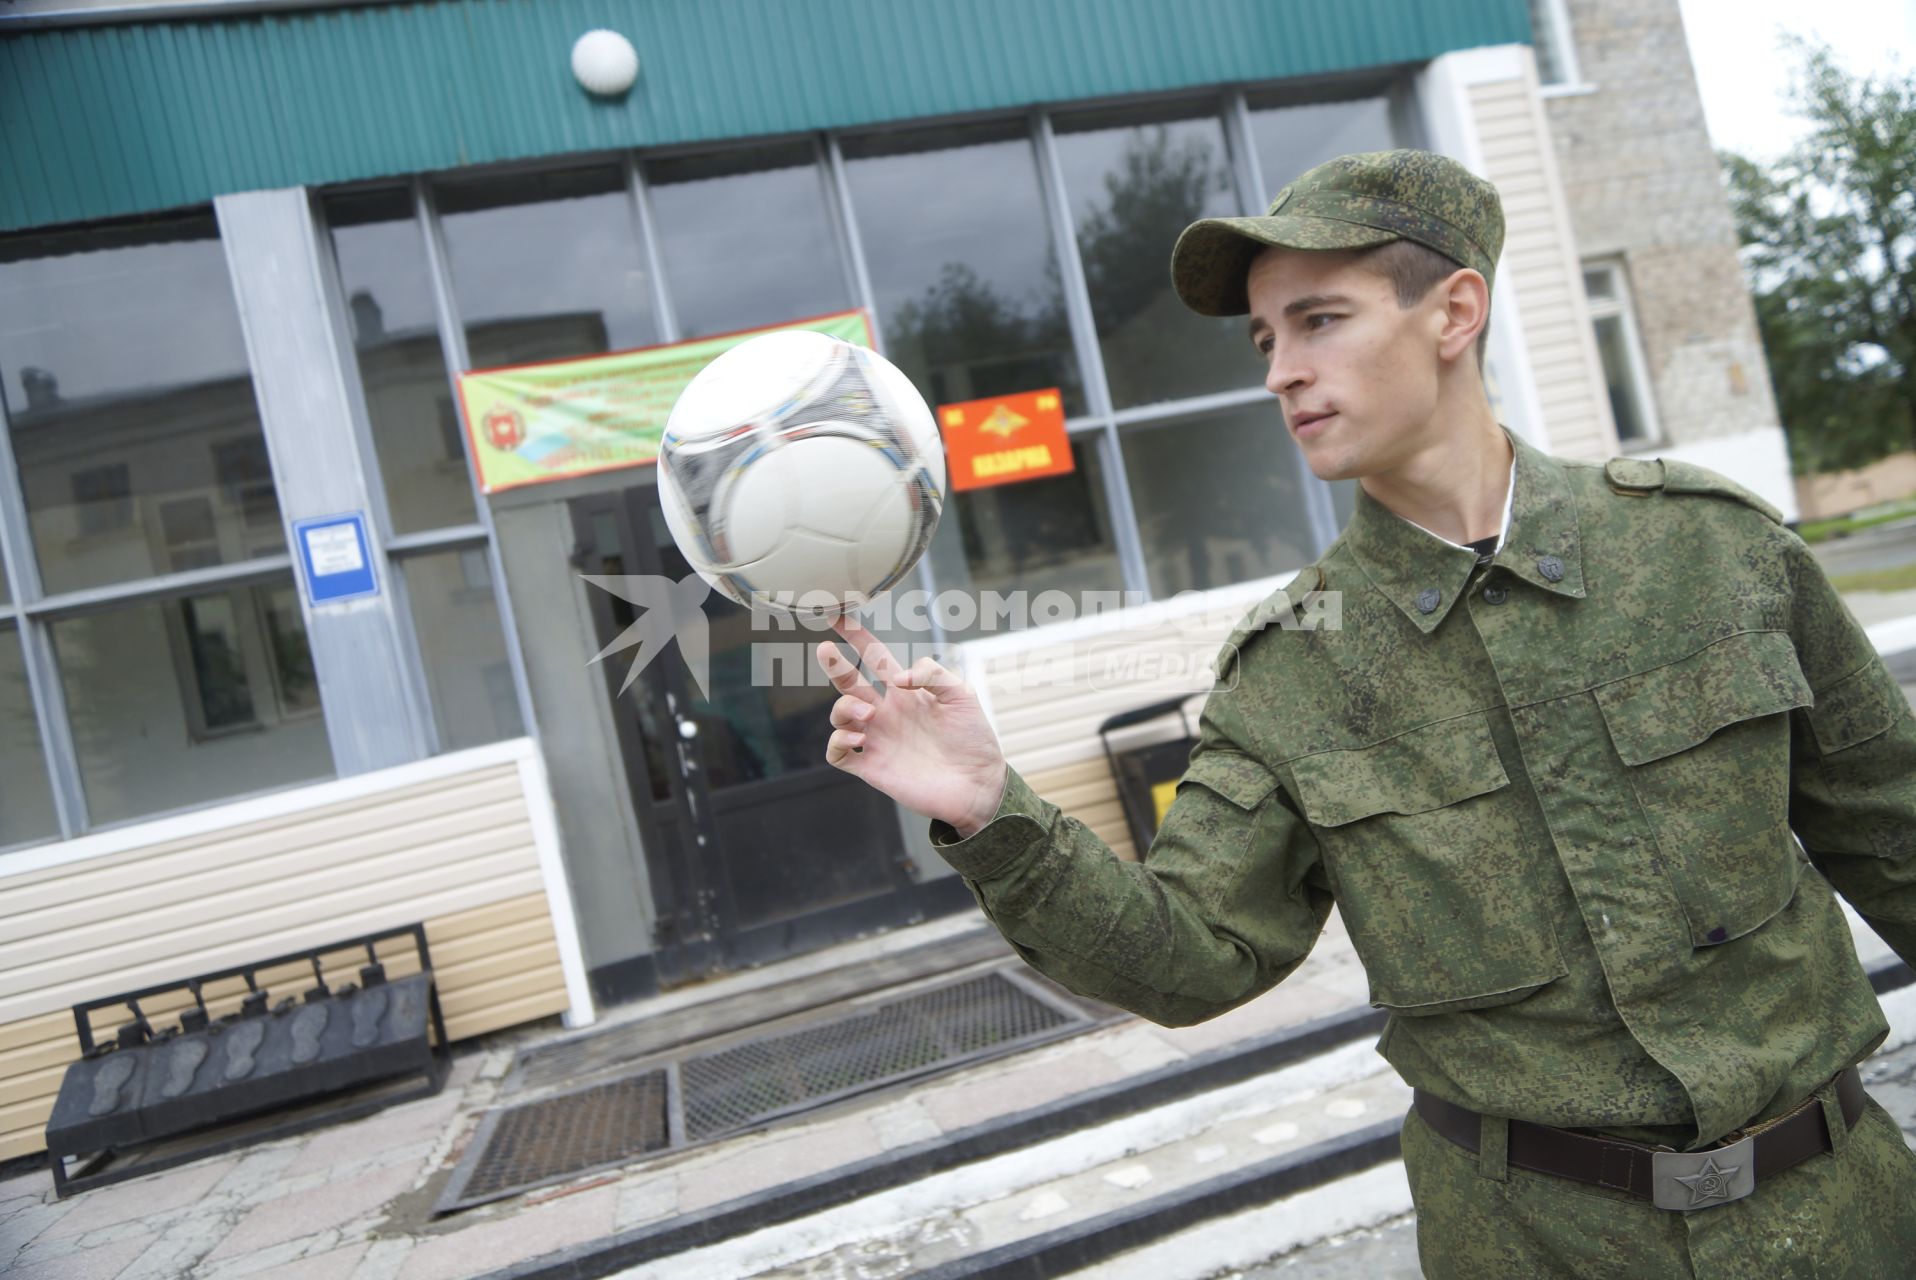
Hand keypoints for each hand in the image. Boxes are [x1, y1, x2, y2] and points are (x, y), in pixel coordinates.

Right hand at [815, 614, 1006, 836]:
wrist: (977, 785)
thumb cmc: (974, 739)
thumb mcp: (962, 694)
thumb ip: (932, 673)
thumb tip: (897, 677)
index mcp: (906, 692)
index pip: (874, 657)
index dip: (857, 636)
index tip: (839, 616)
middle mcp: (886, 713)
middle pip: (848, 682)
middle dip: (833, 664)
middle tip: (826, 649)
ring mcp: (877, 739)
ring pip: (839, 715)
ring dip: (844, 708)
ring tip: (869, 716)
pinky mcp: (871, 767)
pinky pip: (837, 752)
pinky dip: (837, 741)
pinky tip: (857, 738)